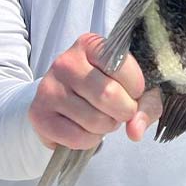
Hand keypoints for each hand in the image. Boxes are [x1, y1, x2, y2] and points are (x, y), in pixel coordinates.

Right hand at [29, 33, 162, 150]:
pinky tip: (86, 129)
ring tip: (101, 117)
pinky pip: (77, 138)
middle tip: (120, 111)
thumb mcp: (131, 86)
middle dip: (123, 111)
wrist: (61, 99)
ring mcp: (50, 87)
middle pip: (108, 94)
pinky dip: (90, 141)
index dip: (137, 88)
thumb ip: (145, 105)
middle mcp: (66, 61)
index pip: (123, 67)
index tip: (133, 92)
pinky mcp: (39, 114)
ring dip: (107, 127)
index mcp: (90, 44)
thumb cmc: (103, 86)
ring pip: (94, 120)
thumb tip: (135, 130)